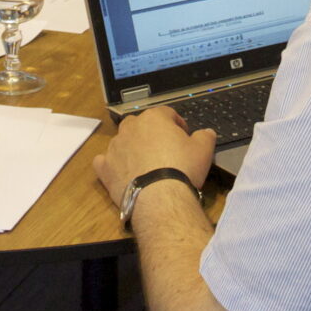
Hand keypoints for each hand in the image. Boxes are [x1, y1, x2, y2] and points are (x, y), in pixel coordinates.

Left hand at [94, 105, 216, 212]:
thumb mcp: (203, 149)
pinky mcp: (105, 167)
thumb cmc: (182, 168)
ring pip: (122, 140)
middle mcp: (131, 128)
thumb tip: (206, 133)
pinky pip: (104, 160)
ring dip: (132, 148)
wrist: (160, 197)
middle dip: (151, 133)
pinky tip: (121, 171)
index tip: (183, 135)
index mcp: (154, 118)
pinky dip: (111, 164)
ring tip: (145, 164)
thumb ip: (205, 136)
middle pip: (141, 124)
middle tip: (165, 150)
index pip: (166, 113)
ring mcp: (115, 147)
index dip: (177, 123)